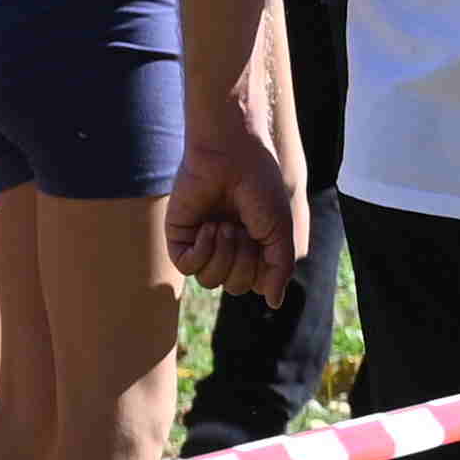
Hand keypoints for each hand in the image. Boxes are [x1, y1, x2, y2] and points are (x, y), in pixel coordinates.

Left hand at [168, 100, 302, 305]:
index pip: (254, 285)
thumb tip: (274, 304)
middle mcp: (226, 250)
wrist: (231, 156)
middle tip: (242, 228)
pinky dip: (202, 252)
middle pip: (233, 286)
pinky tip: (209, 227)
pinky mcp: (179, 237)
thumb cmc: (259, 188)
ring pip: (210, 281)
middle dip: (242, 260)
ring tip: (224, 225)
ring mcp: (201, 244)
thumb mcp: (280, 232)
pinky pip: (187, 268)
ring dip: (222, 254)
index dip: (262, 269)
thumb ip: (279, 270)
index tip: (265, 238)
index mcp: (251, 249)